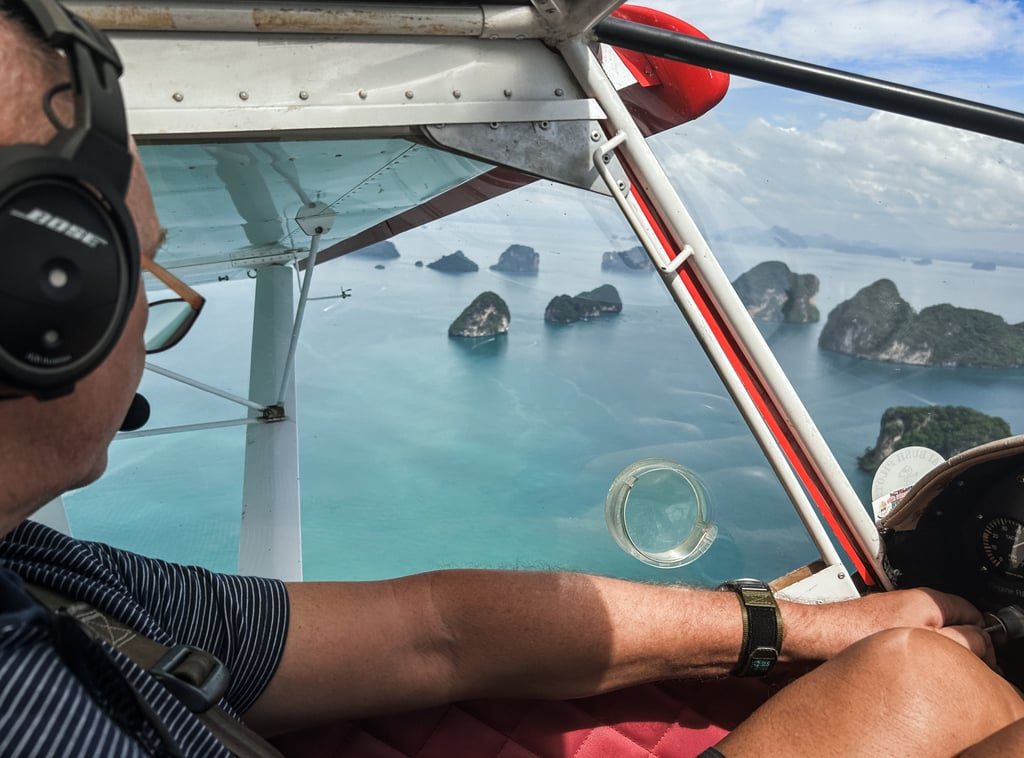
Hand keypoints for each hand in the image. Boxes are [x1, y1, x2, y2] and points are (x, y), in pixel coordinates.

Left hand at [780, 587, 994, 667]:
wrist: (809, 639)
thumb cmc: (848, 634)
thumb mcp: (919, 640)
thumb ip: (958, 639)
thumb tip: (979, 640)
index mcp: (924, 599)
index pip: (970, 611)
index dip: (981, 635)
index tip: (983, 656)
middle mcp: (905, 601)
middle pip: (950, 624)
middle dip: (957, 645)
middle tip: (957, 668)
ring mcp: (887, 614)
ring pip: (926, 634)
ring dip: (931, 651)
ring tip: (924, 669)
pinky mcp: (871, 628)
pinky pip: (902, 640)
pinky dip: (907, 654)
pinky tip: (899, 670)